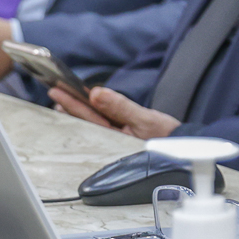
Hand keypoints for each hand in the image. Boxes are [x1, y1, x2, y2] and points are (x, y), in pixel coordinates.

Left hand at [49, 85, 179, 139]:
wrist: (185, 148)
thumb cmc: (167, 137)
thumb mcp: (145, 119)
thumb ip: (120, 106)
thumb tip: (96, 93)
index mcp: (113, 134)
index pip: (86, 115)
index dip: (70, 102)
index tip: (56, 90)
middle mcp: (110, 137)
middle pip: (84, 119)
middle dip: (68, 106)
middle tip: (53, 92)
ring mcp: (116, 136)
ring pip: (91, 122)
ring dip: (76, 112)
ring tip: (62, 103)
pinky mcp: (123, 134)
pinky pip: (102, 122)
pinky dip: (92, 113)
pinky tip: (87, 110)